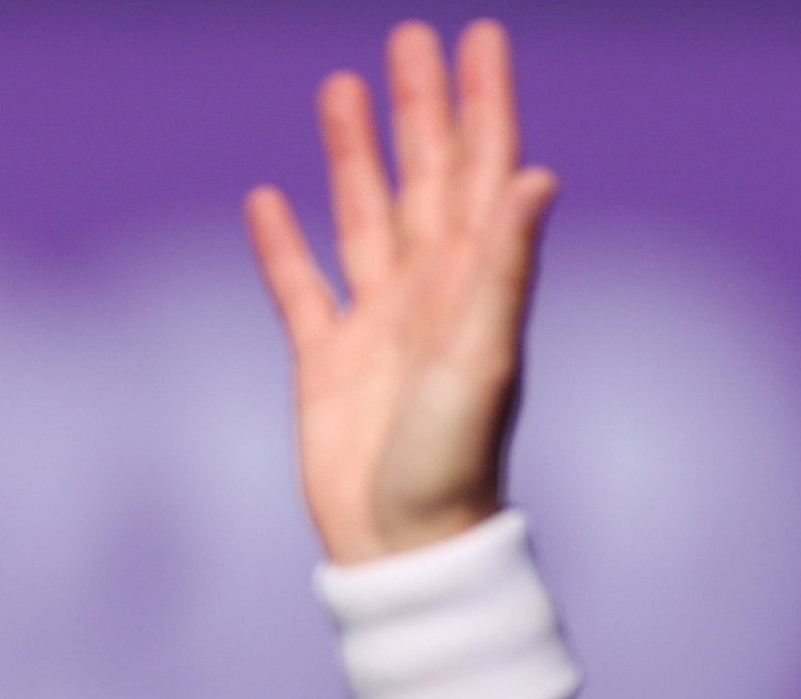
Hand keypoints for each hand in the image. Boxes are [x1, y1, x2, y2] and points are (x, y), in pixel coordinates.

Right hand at [245, 21, 559, 564]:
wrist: (403, 546)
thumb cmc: (455, 461)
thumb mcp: (485, 357)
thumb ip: (506, 266)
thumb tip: (534, 175)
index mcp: (474, 282)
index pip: (482, 170)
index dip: (481, 102)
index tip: (477, 37)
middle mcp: (429, 291)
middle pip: (423, 177)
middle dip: (418, 108)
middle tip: (408, 38)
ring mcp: (376, 324)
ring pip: (363, 215)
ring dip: (353, 155)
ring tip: (341, 88)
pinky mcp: (325, 362)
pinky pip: (301, 288)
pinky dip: (283, 245)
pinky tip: (266, 202)